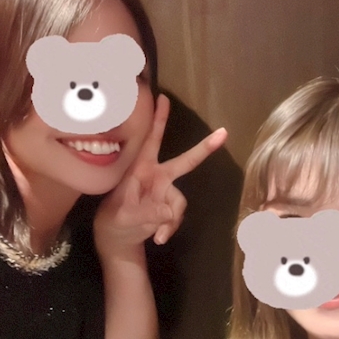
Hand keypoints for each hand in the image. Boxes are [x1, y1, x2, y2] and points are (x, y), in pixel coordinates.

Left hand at [94, 94, 227, 256]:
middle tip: (223, 134)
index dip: (159, 120)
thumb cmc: (115, 222)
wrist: (117, 240)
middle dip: (203, 149)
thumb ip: (147, 214)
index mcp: (141, 170)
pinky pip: (178, 215)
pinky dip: (169, 228)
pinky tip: (157, 238)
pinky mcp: (170, 206)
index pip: (151, 142)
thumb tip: (170, 212)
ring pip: (180, 202)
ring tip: (155, 235)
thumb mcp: (125, 218)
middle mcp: (157, 177)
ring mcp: (165, 192)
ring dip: (170, 221)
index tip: (164, 98)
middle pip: (184, 162)